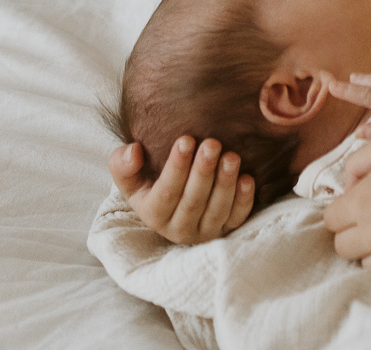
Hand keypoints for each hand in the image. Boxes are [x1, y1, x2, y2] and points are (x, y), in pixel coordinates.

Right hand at [108, 136, 254, 244]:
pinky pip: (237, 218)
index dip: (176, 167)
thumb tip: (133, 151)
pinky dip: (243, 200)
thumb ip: (122, 164)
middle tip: (212, 143)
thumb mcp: (131, 176)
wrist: (172, 201)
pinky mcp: (227, 230)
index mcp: (153, 214)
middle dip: (203, 172)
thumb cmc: (151, 182)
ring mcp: (205, 231)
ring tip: (232, 156)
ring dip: (225, 183)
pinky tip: (247, 179)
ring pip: (217, 210)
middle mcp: (178, 228)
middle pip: (193, 202)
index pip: (166, 193)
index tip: (186, 139)